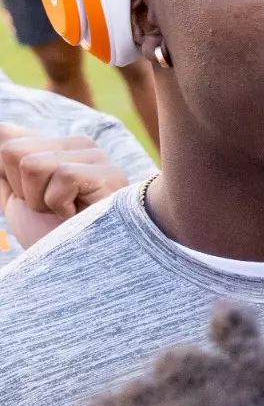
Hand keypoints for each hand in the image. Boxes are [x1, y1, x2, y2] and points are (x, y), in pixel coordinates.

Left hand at [0, 126, 131, 249]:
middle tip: (48, 210)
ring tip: (64, 214)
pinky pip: (63, 176)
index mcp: (58, 145)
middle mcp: (80, 144)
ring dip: (39, 200)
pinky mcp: (110, 174)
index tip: (26, 200)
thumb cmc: (50, 236)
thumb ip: (1, 164)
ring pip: (32, 164)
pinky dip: (60, 205)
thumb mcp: (14, 194)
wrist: (78, 271)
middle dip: (21, 190)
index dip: (4, 175)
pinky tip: (79, 216)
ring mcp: (98, 157)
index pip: (5, 134)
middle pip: (13, 150)